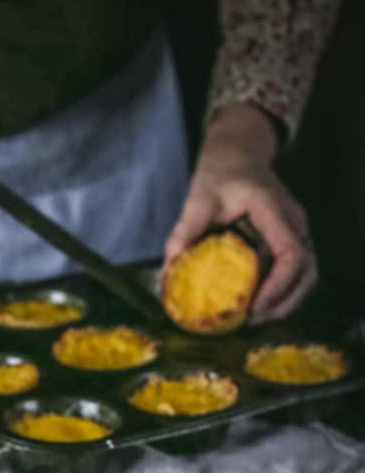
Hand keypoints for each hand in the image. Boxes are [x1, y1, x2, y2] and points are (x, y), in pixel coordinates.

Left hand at [163, 103, 315, 322]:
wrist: (238, 152)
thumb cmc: (220, 172)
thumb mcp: (198, 199)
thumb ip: (183, 233)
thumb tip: (166, 274)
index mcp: (273, 209)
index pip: (291, 252)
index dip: (278, 284)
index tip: (255, 305)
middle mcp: (292, 221)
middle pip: (306, 269)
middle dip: (284, 300)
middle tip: (253, 320)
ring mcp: (294, 229)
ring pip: (306, 272)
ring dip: (286, 299)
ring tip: (256, 317)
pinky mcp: (288, 237)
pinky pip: (295, 269)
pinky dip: (282, 289)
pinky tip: (258, 303)